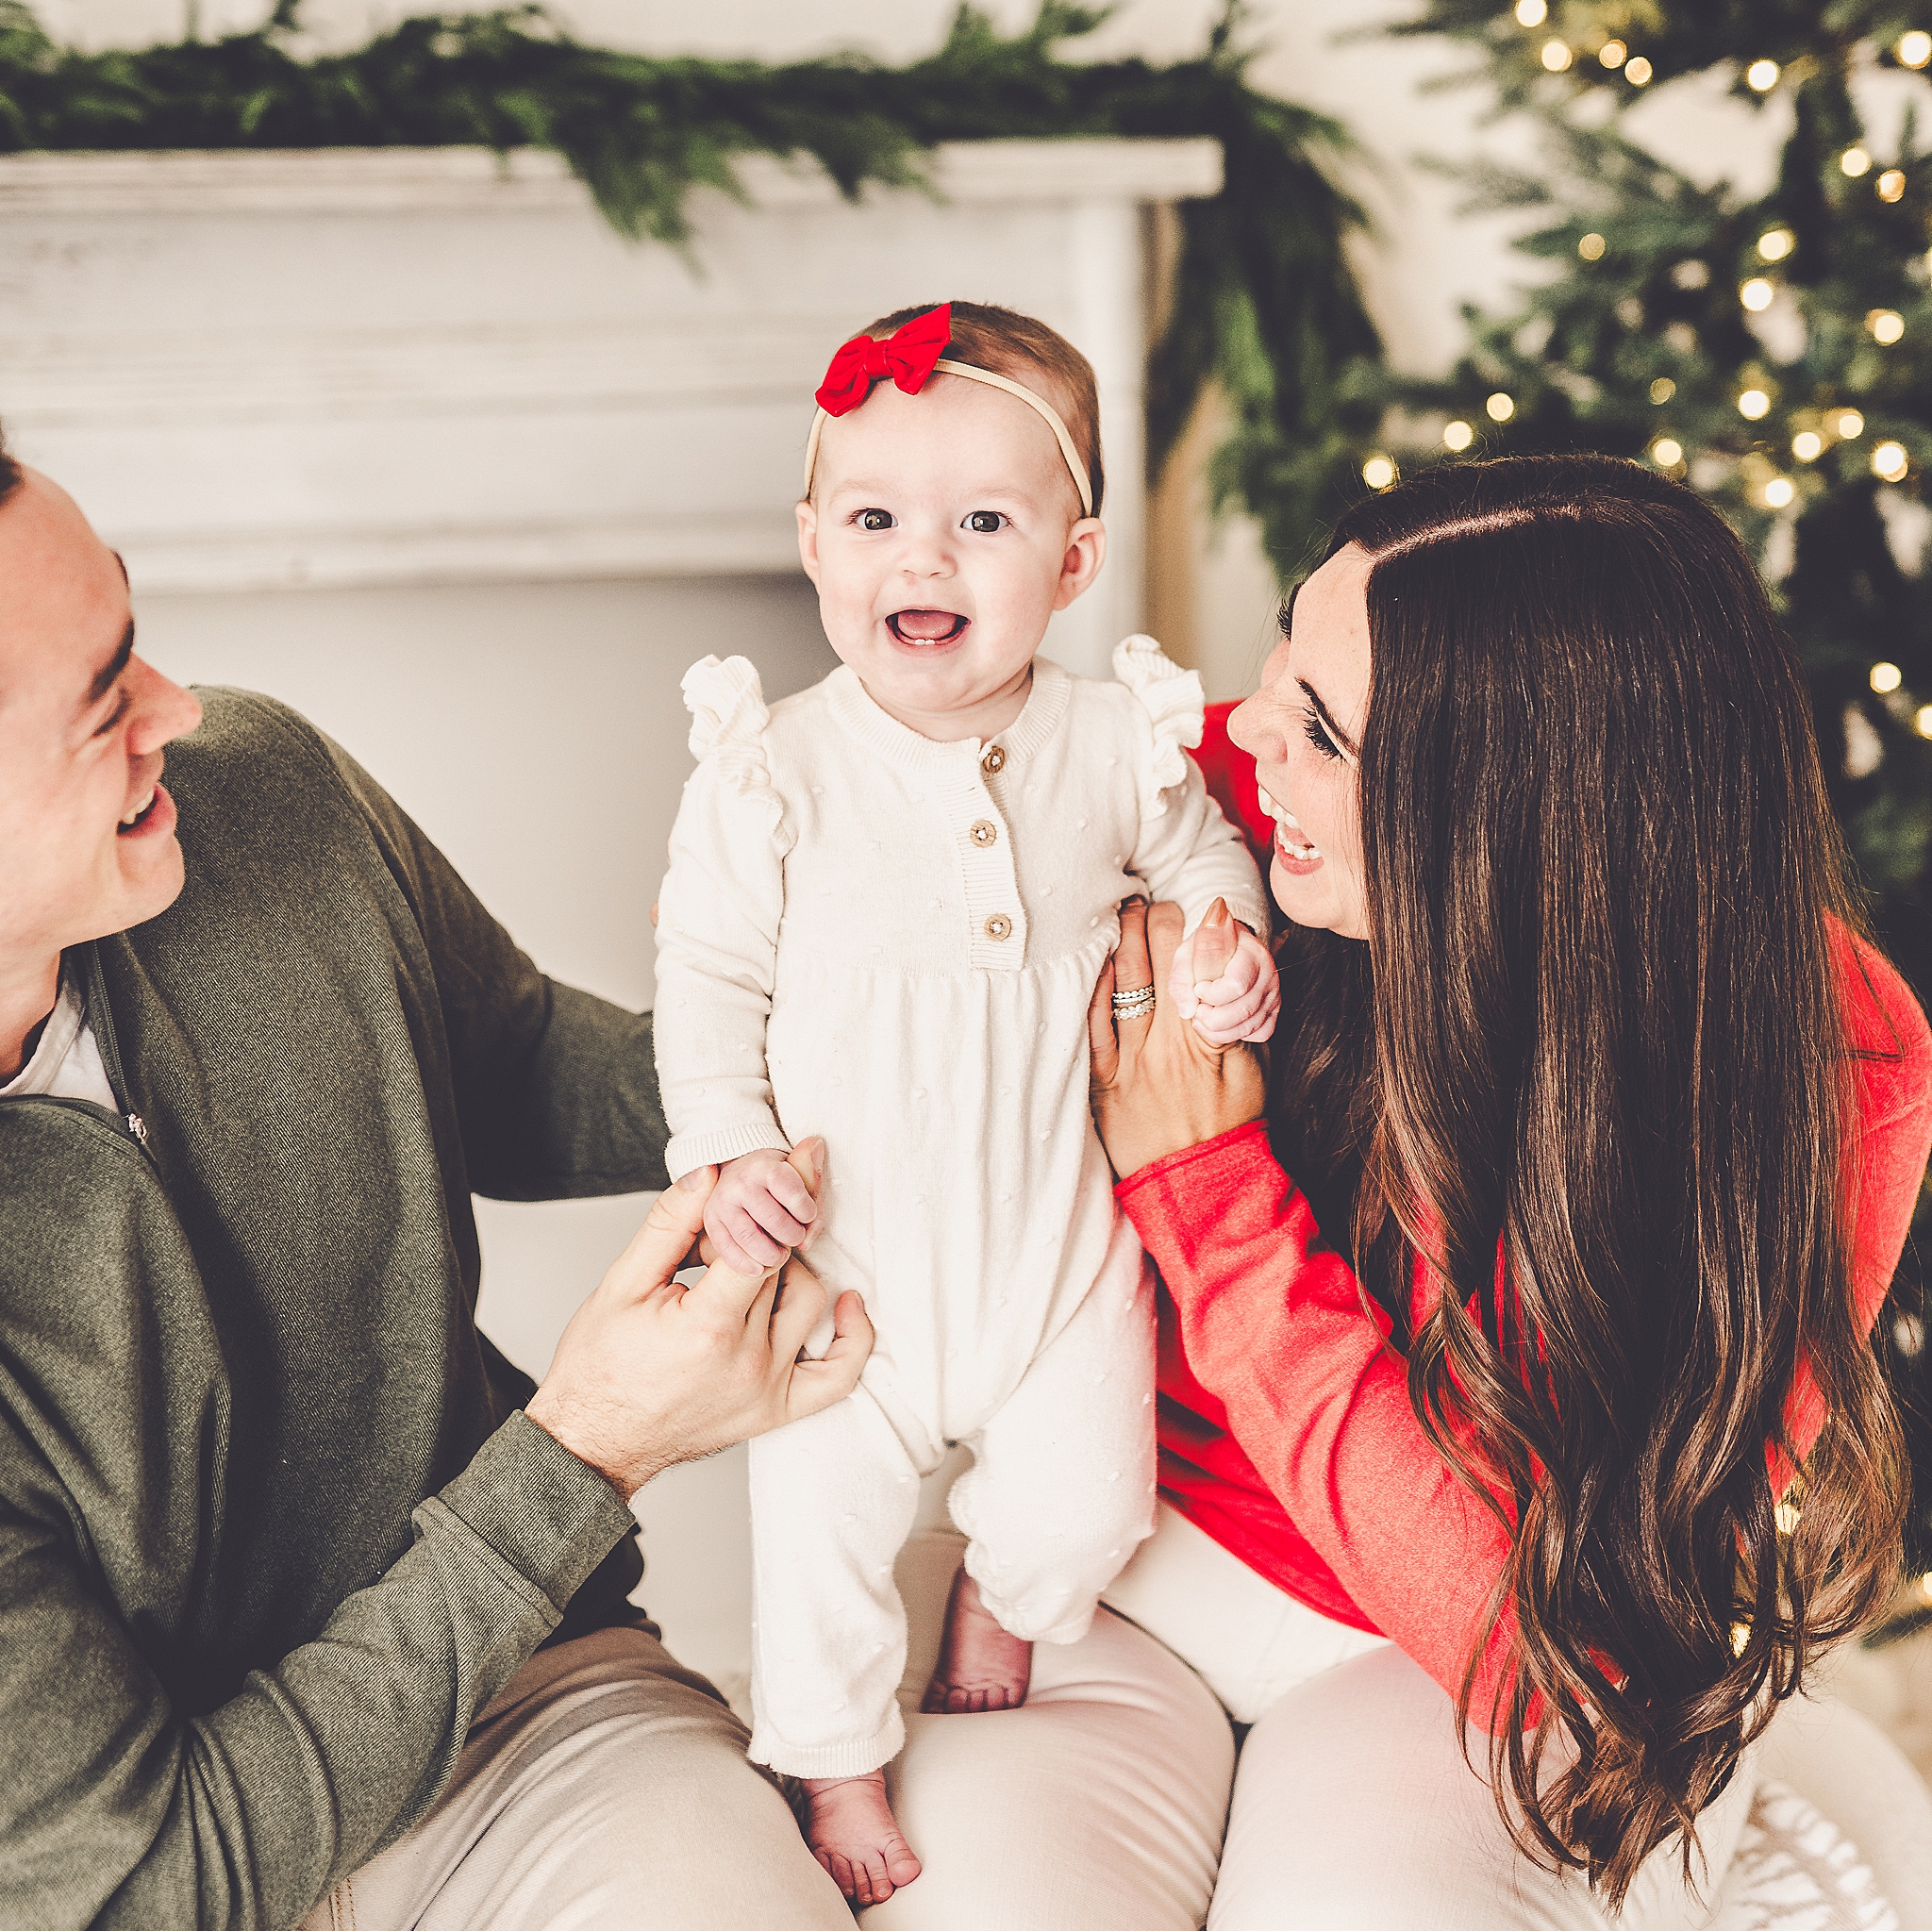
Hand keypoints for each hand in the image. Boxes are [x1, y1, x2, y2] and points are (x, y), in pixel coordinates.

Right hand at [526, 1141, 870, 1497]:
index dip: (773, 1195)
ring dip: (788, 1268)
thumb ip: (670, 1225)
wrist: (593, 1444)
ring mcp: (768, 1390)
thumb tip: (710, 1174)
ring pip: (811, 1302)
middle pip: (785, 1265)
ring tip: (746, 1260)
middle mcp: (748, 1362)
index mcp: (708, 1328)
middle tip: (740, 1208)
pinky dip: (853, 1337)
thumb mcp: (620, 1285)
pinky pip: (839, 1375)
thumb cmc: (598, 1369)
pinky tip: (849, 1302)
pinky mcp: (777, 1410)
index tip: (786, 1158)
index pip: (765, 1241)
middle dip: (765, 1226)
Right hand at [707, 1144, 820, 1275]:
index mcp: (766, 1167)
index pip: (790, 1191)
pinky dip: (744, 1264)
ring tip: (781, 1256)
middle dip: (791, 1235)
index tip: (808, 1216)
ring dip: (770, 1255)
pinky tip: (759, 1269)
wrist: (741, 1170)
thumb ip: (814, 1206)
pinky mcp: (711, 1219)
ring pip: (749, 1238)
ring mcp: (723, 1201)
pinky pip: (726, 1248)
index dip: (805, 1210)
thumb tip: (807, 1242)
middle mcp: (741, 1182)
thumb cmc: (776, 1179)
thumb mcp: (801, 1179)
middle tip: (796, 1238)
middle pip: (773, 1219)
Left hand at [1089, 899, 1267, 1179]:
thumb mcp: (1251, 1066)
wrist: (1202, 1186)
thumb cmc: (1232, 1122)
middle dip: (1155, 920)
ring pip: (1124, 983)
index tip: (1195, 907)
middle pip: (1158, 961)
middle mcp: (1170, 1045)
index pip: (1201, 962)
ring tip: (1123, 913)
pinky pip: (1092, 1027)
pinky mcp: (1104, 1083)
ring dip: (1122, 938)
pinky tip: (1092, 961)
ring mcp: (1133, 1064)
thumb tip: (1242, 961)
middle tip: (1151, 902)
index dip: (1197, 926)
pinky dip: (1093, 988)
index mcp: (1210, 1038)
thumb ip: (1243, 1014)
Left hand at [1166, 900, 1280, 1044]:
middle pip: (1243, 1011)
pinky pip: (1261, 1033)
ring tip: (1202, 1018)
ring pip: (1250, 1027)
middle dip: (1211, 1019)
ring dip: (1218, 1031)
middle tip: (1197, 1009)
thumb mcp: (1187, 953)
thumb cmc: (1205, 949)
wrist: (1227, 944)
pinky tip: (1222, 1024)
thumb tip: (1187, 1012)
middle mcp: (1268, 974)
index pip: (1236, 985)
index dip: (1211, 995)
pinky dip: (1237, 1034)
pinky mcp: (1274, 1009)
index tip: (1198, 988)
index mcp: (1251, 953)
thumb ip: (1181, 979)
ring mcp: (1273, 993)